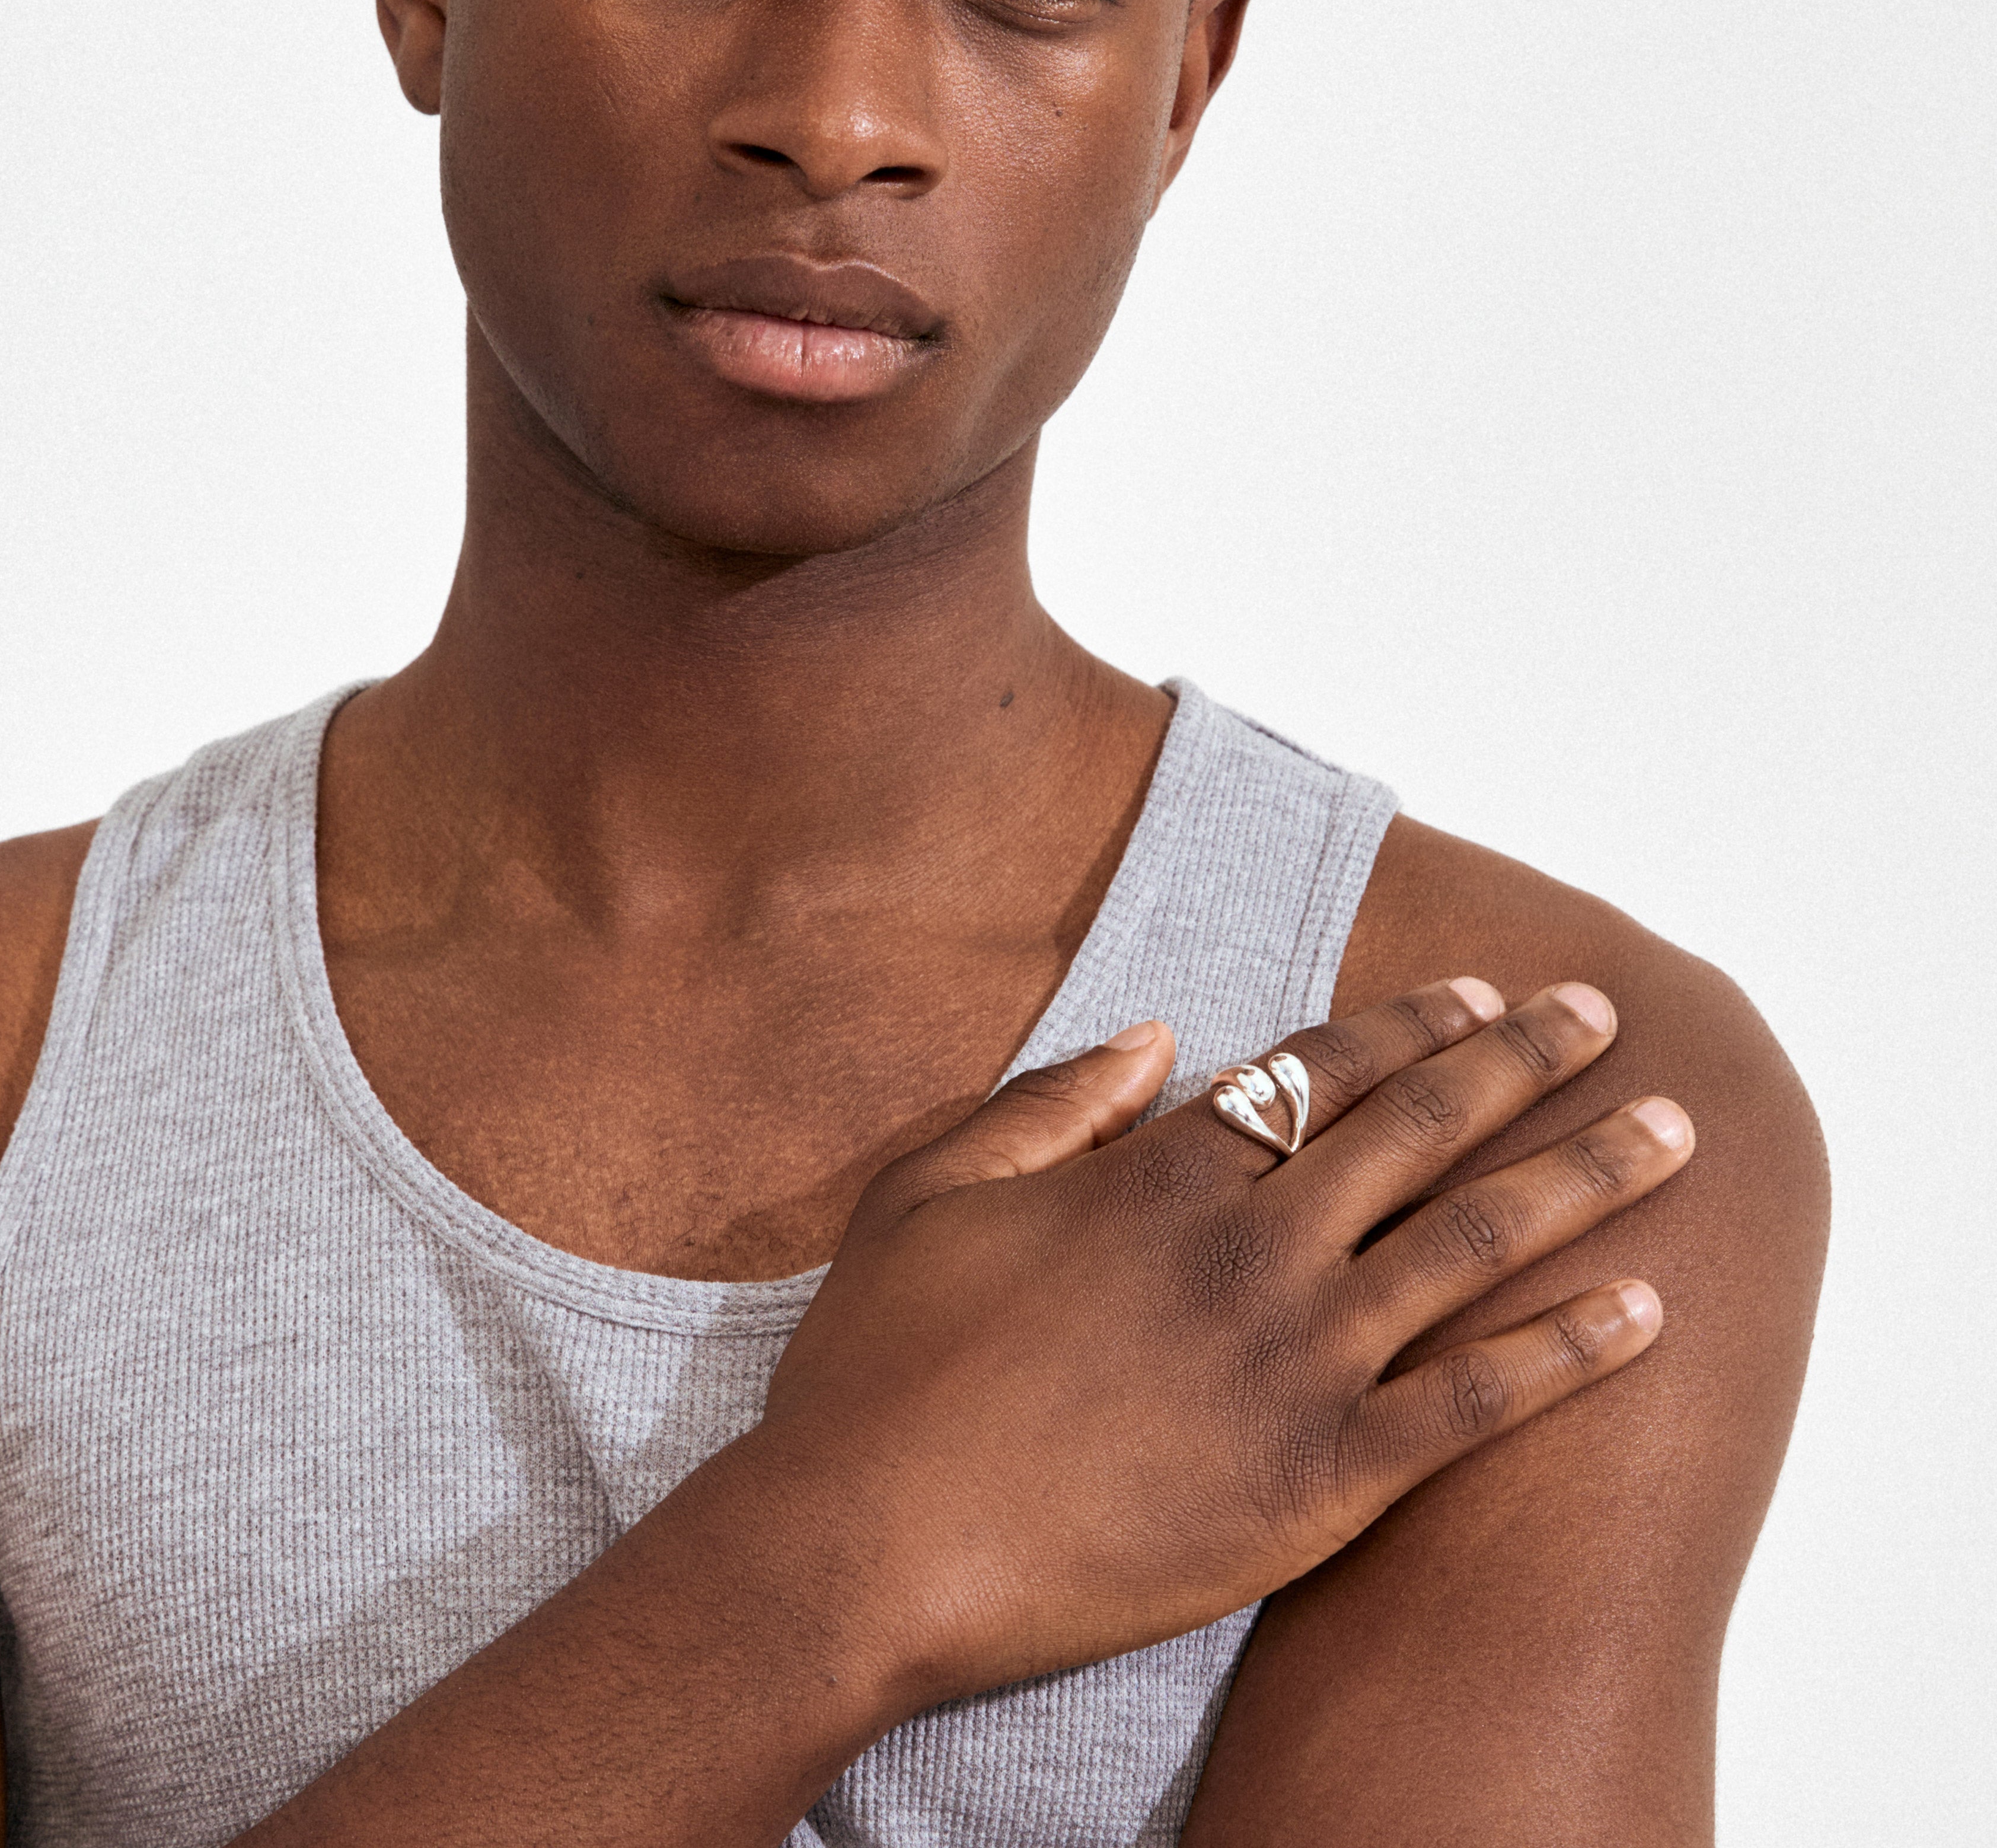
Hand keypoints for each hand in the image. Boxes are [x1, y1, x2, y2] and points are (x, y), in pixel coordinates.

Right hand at [755, 977, 1690, 1703]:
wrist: (868, 1546)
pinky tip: (1642, 1311)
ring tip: (1671, 1131)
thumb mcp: (928, 1190)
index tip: (1478, 994)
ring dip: (1584, 1178)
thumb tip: (1160, 1040)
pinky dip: (1567, 1353)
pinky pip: (1474, 1406)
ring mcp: (1294, 1365)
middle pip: (1419, 1131)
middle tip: (1604, 1016)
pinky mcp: (1320, 1482)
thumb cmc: (881, 1370)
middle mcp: (1248, 1252)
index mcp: (1158, 1180)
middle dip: (1524, 1061)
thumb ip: (1048, 1101)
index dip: (1407, 1025)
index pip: (1315, 1075)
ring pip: (1473, 1246)